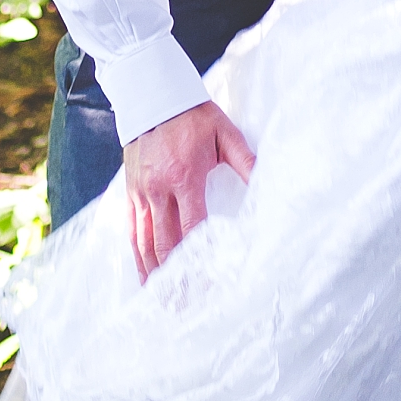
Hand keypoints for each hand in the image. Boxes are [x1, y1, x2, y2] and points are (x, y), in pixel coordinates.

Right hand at [122, 100, 254, 281]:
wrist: (153, 95)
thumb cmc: (193, 115)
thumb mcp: (225, 133)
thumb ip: (246, 161)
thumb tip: (270, 183)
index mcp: (186, 177)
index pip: (193, 228)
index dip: (200, 259)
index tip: (207, 284)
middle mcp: (159, 189)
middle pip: (165, 243)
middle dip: (174, 277)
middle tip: (181, 306)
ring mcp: (142, 191)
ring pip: (144, 241)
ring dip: (152, 272)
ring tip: (160, 299)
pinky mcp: (131, 190)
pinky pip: (132, 228)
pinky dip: (137, 254)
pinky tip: (143, 272)